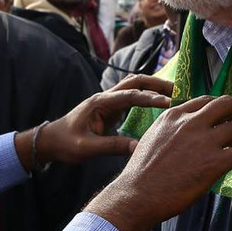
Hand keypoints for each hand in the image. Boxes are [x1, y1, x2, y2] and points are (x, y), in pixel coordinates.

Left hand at [12, 74, 173, 170]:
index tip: (170, 103)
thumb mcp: (87, 148)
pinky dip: (149, 97)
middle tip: (180, 92)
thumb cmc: (65, 143)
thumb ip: (112, 146)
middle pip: (136, 82)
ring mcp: (108, 101)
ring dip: (155, 88)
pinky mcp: (111, 108)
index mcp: (100, 103)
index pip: (131, 95)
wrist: (51, 141)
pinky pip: (133, 97)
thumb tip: (139, 148)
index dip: (151, 98)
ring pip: (136, 86)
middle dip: (158, 84)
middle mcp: (106, 97)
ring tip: (176, 95)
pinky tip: (162, 105)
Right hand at [86, 94, 231, 230]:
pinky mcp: (215, 162)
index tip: (222, 119)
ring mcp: (204, 142)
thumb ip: (170, 129)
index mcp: (173, 116)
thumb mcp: (152, 138)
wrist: (137, 195)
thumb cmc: (141, 173)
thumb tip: (184, 131)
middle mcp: (190, 123)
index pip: (205, 100)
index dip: (218, 109)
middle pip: (227, 103)